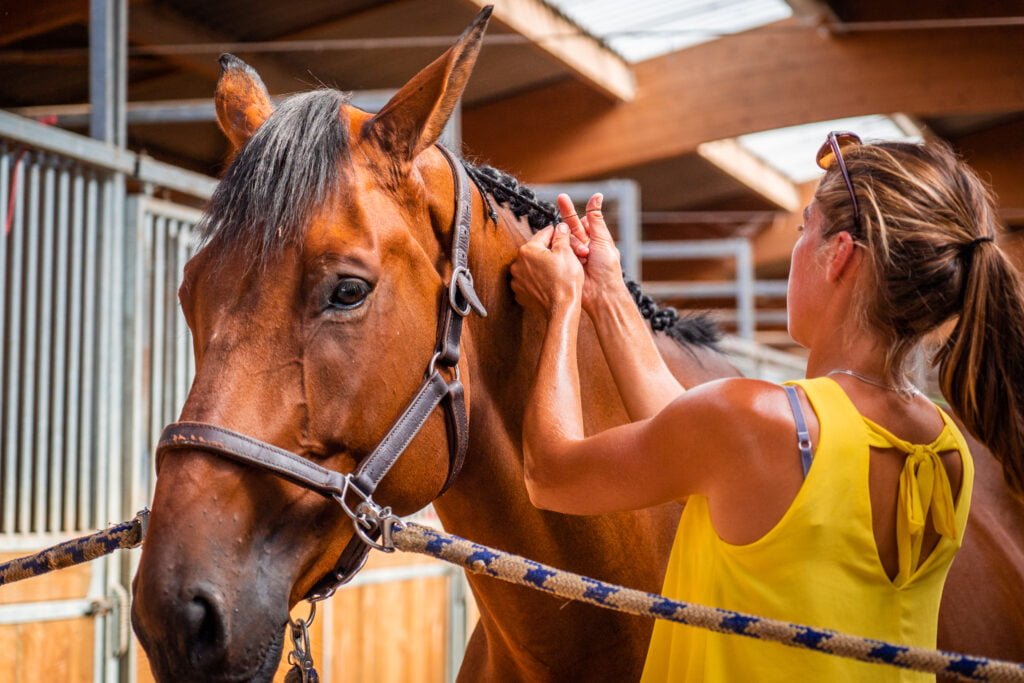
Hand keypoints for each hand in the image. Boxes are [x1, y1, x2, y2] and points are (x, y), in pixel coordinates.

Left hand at [510, 223, 583, 315]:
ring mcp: (517, 280)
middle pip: (536, 250)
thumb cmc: (565, 282)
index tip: (562, 235)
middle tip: (563, 255)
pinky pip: (530, 280)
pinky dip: (538, 279)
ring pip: (532, 266)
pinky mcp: (520, 292)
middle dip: (549, 251)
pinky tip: (550, 281)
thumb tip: (560, 228)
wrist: (562, 308)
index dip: (556, 234)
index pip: (543, 234)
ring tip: (557, 270)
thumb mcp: (566, 252)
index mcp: (527, 250)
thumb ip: (561, 236)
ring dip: (542, 265)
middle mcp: (518, 264)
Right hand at [557, 193, 624, 312]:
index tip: (567, 199)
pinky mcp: (565, 263)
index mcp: (595, 239)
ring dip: (575, 244)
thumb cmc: (607, 268)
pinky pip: (560, 252)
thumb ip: (596, 219)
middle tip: (560, 197)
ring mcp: (574, 254)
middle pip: (571, 226)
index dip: (577, 212)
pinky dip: (565, 251)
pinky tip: (571, 254)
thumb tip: (597, 196)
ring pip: (567, 239)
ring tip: (585, 255)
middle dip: (566, 212)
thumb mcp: (602, 239)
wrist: (600, 293)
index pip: (582, 221)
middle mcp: (584, 245)